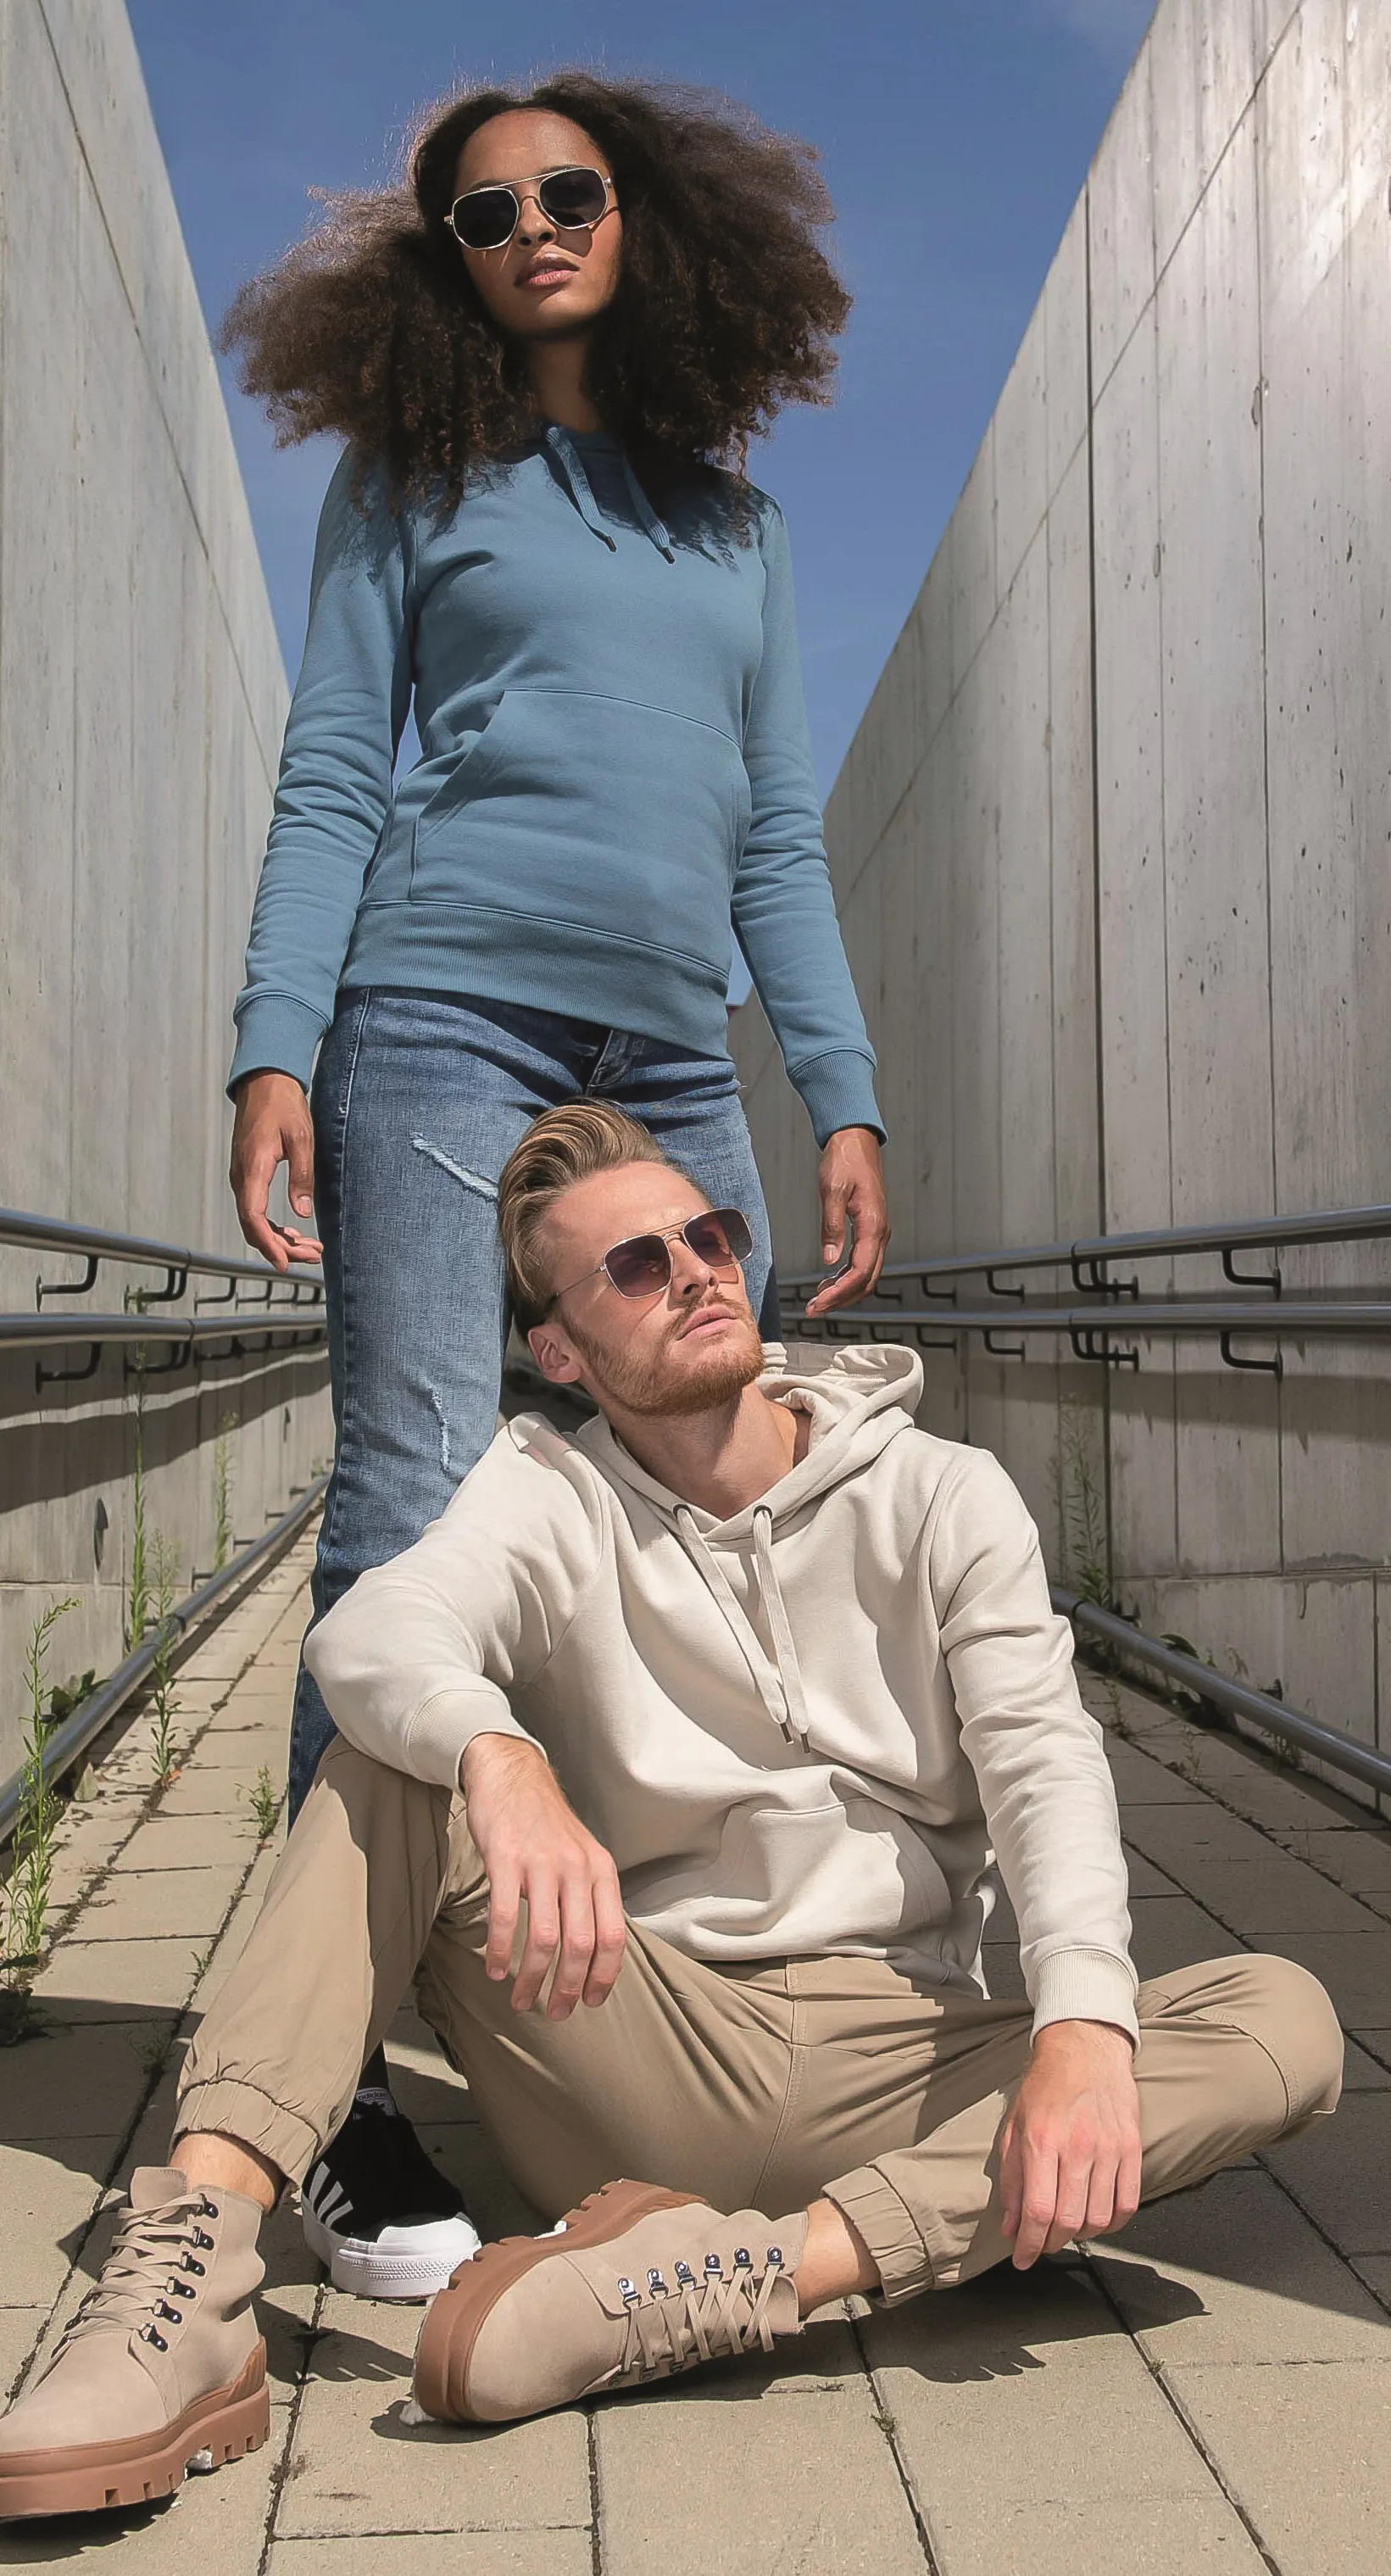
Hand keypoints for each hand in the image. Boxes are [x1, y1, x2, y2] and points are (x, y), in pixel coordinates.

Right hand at [230, 1072, 323, 1271]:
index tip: (284, 1263)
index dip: (268, 1244)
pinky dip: (273, 1225)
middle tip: (313, 1256)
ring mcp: (242, 1177)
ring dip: (279, 1239)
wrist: (264, 1082)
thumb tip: (302, 1213)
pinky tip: (294, 1232)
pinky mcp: (248, 1175)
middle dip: (282, 1248)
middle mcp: (242, 1177)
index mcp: (253, 1168)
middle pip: (254, 1226)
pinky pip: (255, 1209)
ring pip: (254, 1221)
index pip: (253, 1217)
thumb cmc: (283, 1106)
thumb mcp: (302, 1138)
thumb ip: (302, 1176)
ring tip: (310, 1249)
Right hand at [460, 1733, 625, 2017]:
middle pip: (581, 1944)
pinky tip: (495, 1969)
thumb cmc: (546, 1824)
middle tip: (555, 2013)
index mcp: (601, 1871)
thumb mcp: (583, 1854)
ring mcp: (541, 1864)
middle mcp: (576, 1869)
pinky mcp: (505, 1860)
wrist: (512, 1775)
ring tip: (521, 2000)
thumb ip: (591, 1896)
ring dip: (533, 1979)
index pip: (613, 1936)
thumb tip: (594, 1953)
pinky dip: (501, 1951)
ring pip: (545, 1938)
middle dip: (568, 1988)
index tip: (590, 2002)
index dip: (604, 1975)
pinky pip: (505, 1917)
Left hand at [804, 1127, 890, 1315]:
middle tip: (814, 1309)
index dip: (839, 1293)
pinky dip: (846, 1276)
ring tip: (818, 1298)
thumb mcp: (832, 1190)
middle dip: (841, 1299)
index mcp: (873, 1226)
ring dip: (844, 1290)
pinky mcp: (871, 1229)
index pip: (860, 1272)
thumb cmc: (844, 1160)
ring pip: (866, 1274)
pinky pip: (863, 1261)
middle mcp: (880, 1233)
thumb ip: (831, 1226)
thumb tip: (828, 1260)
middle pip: (867, 1280)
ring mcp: (877, 1232)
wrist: (855, 1140)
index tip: (818, 1304)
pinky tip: (828, 1279)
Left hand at [998, 2020, 1141, 2267]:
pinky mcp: (1132, 2148)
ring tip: (1067, 2229)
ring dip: (1081, 2235)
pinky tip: (1098, 2220)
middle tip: (1041, 2244)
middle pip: (1069, 2220)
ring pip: (1099, 2218)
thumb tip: (1011, 2226)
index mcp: (1041, 2139)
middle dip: (1051, 2244)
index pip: (1038, 2211)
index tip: (1022, 2259)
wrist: (1085, 2048)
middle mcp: (1077, 2146)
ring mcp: (1109, 2148)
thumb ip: (1011, 2179)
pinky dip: (1113, 2223)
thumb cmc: (1045, 2087)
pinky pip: (1128, 2203)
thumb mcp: (1013, 2127)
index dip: (1029, 2245)